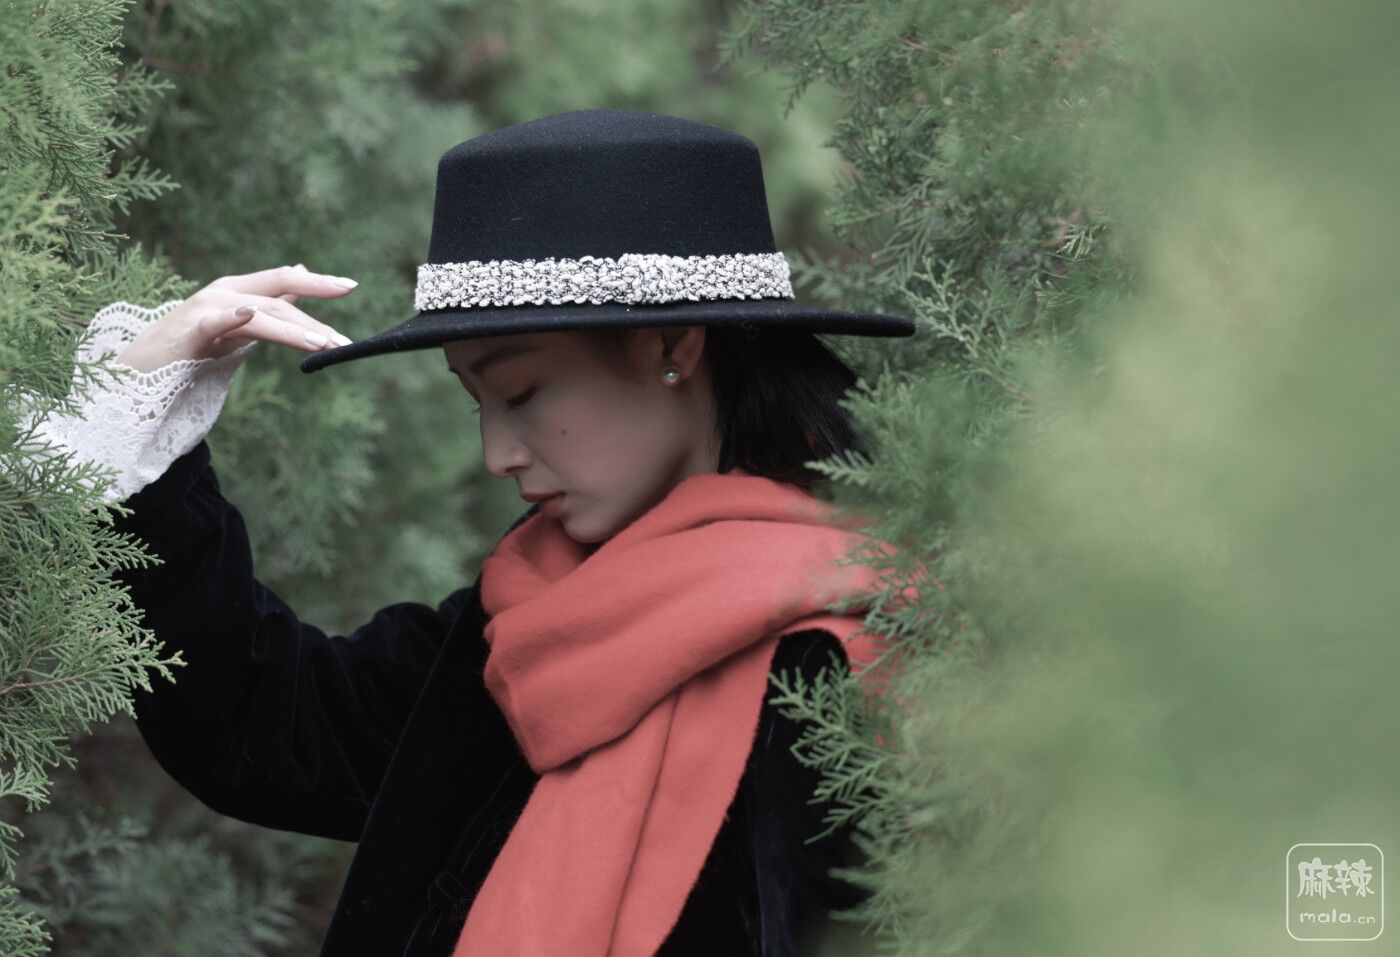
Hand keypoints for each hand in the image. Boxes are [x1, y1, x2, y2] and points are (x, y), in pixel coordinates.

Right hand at [115, 264, 357, 372]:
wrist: (144, 372)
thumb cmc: (193, 348)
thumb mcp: (240, 324)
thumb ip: (270, 302)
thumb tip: (301, 273)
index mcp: (239, 290)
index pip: (285, 280)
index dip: (318, 282)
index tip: (351, 286)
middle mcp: (225, 292)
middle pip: (279, 299)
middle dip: (315, 319)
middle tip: (344, 341)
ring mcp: (207, 308)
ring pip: (260, 313)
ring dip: (293, 328)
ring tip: (322, 342)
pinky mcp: (191, 331)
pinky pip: (217, 322)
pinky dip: (235, 316)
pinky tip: (251, 314)